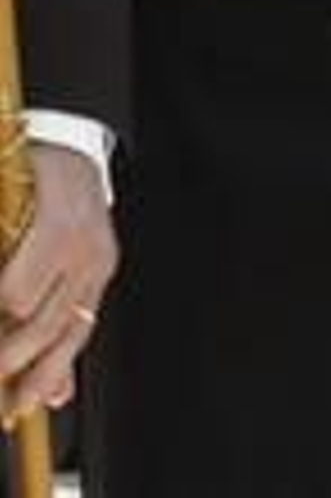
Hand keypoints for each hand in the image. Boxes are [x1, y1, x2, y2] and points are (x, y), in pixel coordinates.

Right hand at [0, 142, 116, 421]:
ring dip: (1, 339)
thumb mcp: (63, 265)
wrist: (65, 144)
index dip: (43, 378)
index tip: (16, 410)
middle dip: (10, 365)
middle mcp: (94, 261)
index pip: (73, 339)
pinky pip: (20, 285)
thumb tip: (55, 394)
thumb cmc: (56, 207)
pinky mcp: (58, 224)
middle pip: (51, 334)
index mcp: (96, 275)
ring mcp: (79, 243)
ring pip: (31, 315)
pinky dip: (3, 301)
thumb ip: (56, 328)